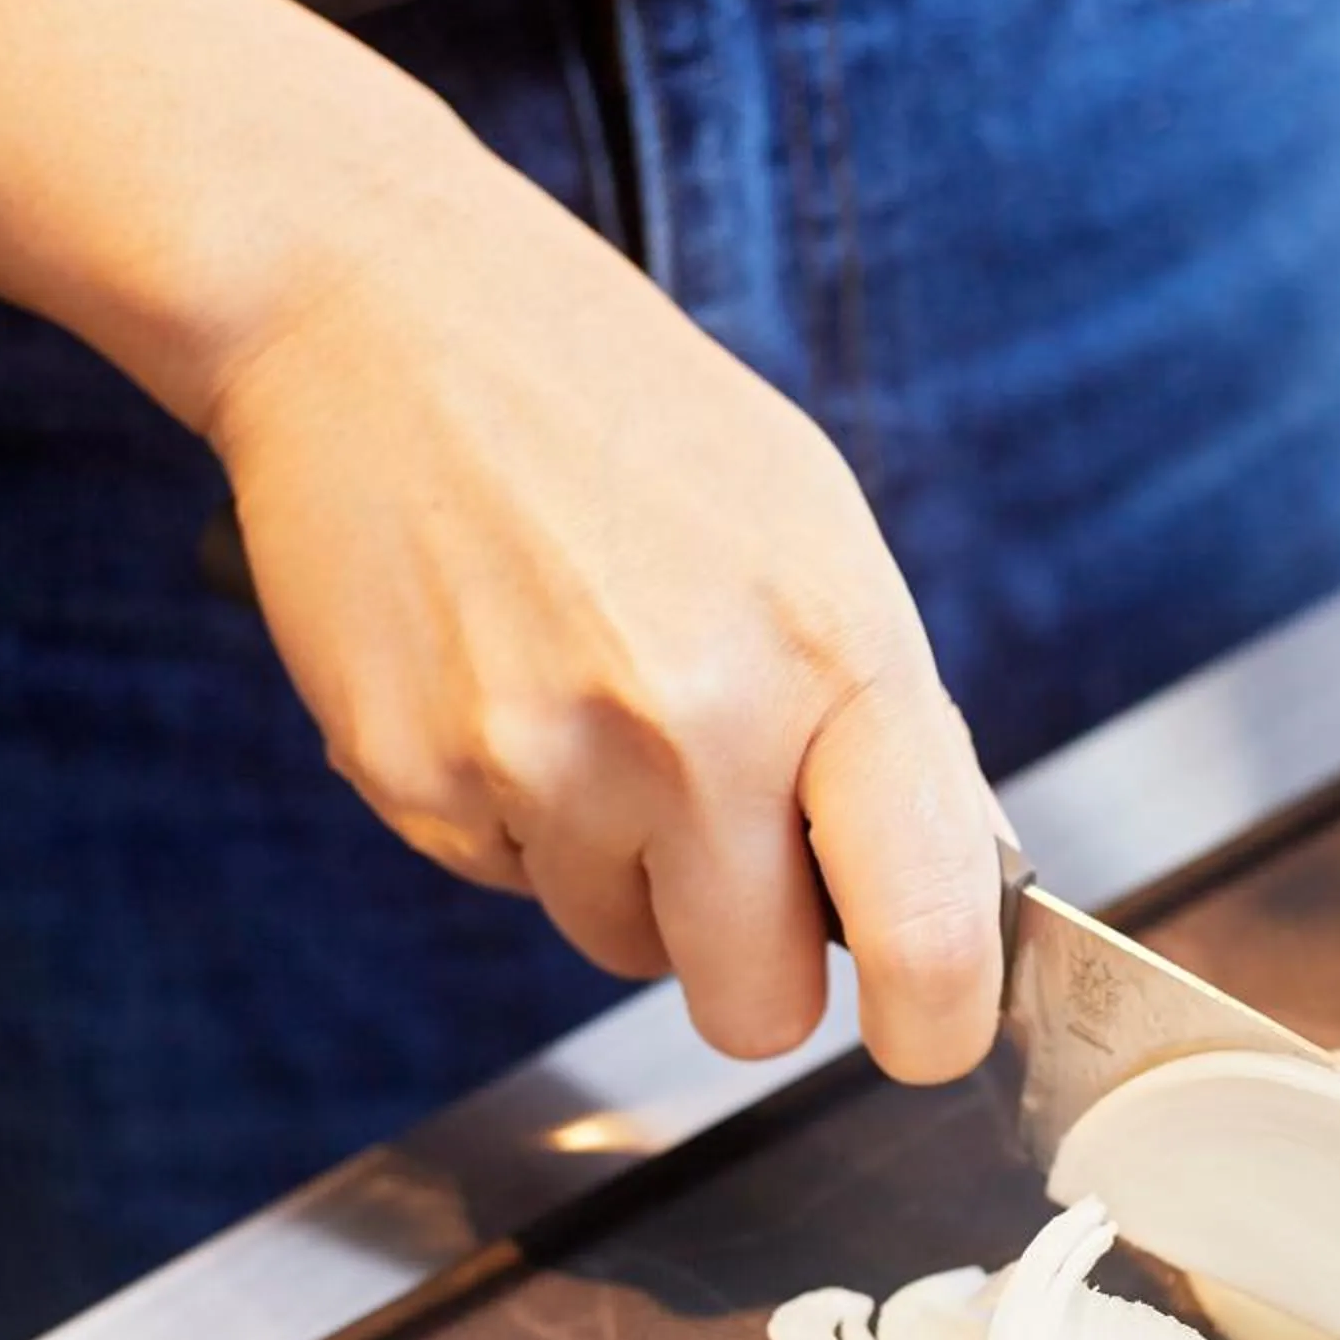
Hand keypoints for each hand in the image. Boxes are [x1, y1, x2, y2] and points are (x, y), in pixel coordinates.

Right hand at [204, 154, 1004, 1080]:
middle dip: (758, 962)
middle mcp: (693, 727)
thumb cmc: (625, 415)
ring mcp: (543, 763)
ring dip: (629, 872)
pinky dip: (518, 820)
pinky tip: (506, 681)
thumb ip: (893, 727)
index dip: (939, 1023)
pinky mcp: (413, 781)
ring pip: (624, 949)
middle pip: (758, 1009)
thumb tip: (959, 890)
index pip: (930, 933)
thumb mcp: (818, 538)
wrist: (380, 308)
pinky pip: (507, 885)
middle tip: (737, 855)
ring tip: (598, 701)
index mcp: (832, 656)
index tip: (929, 1031)